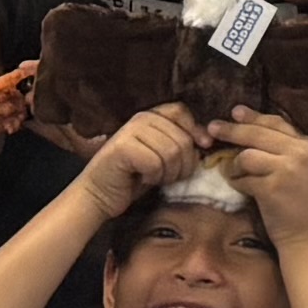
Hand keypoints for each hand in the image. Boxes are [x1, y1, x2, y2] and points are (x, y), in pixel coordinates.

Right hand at [79, 103, 213, 215]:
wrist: (99, 195)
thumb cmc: (133, 178)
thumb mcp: (162, 157)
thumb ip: (180, 142)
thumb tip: (208, 138)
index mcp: (150, 116)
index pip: (182, 112)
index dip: (196, 130)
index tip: (204, 147)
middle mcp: (140, 119)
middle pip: (181, 138)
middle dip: (183, 164)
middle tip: (167, 176)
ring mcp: (129, 131)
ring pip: (171, 152)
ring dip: (168, 173)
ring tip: (155, 177)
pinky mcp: (121, 148)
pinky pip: (155, 163)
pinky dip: (153, 177)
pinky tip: (143, 179)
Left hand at [219, 111, 307, 249]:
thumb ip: (292, 151)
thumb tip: (258, 133)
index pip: (278, 123)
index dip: (254, 117)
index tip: (236, 112)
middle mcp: (301, 152)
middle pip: (258, 133)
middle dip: (232, 129)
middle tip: (212, 127)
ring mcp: (286, 169)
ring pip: (247, 155)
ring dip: (234, 164)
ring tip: (232, 172)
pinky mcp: (271, 188)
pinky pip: (243, 178)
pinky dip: (237, 182)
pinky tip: (239, 187)